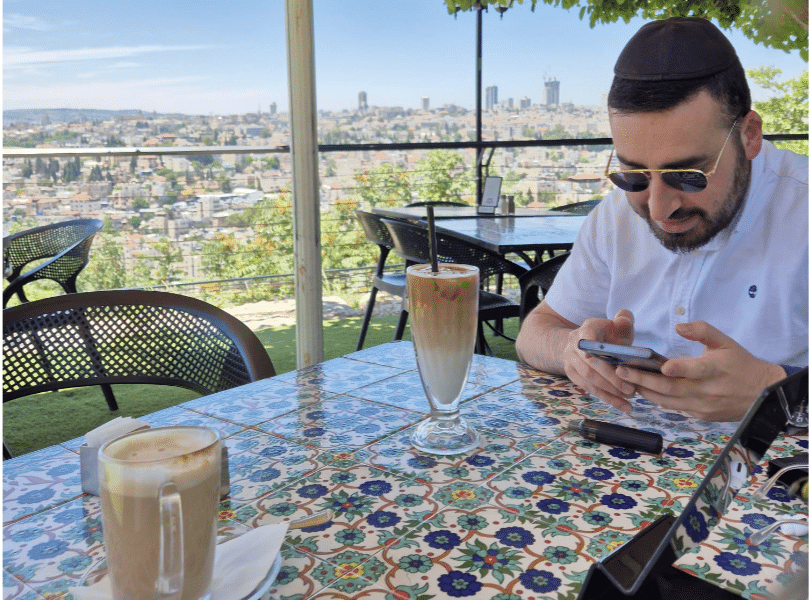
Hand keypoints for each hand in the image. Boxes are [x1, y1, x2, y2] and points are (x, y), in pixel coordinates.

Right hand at [564, 309, 638, 410]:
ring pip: (589, 380)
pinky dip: (606, 398)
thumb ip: (623, 318)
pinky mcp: (572, 375)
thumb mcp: (616, 324)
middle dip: (611, 379)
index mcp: (586, 330)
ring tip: (630, 398)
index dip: (595, 351)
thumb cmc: (606, 334)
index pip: (587, 340)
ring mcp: (570, 361)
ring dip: (610, 391)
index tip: (610, 362)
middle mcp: (573, 345)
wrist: (582, 344)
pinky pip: (589, 389)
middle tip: (631, 389)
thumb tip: (622, 320)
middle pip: (591, 365)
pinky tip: (622, 405)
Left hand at [615, 320, 786, 421]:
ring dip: (644, 391)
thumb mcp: (726, 342)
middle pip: (671, 389)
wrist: (762, 394)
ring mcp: (702, 406)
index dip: (680, 369)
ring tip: (624, 380)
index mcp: (716, 370)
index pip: (696, 371)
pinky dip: (657, 400)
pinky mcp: (699, 415)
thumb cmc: (741, 364)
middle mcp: (707, 391)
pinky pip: (673, 408)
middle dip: (643, 380)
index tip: (663, 367)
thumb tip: (678, 326)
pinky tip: (642, 389)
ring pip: (667, 401)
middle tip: (621, 371)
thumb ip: (702, 330)